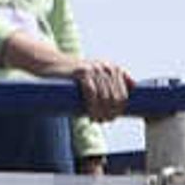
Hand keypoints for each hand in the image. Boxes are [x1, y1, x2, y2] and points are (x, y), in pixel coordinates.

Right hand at [4, 34, 135, 120]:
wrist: (50, 63)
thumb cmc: (74, 74)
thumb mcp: (96, 73)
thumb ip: (114, 79)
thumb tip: (134, 87)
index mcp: (114, 69)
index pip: (124, 94)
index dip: (120, 109)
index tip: (113, 118)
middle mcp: (107, 67)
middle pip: (116, 97)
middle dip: (112, 113)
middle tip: (104, 121)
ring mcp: (95, 69)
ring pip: (105, 98)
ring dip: (102, 113)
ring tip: (97, 120)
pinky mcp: (82, 72)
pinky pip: (92, 94)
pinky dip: (92, 107)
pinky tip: (91, 115)